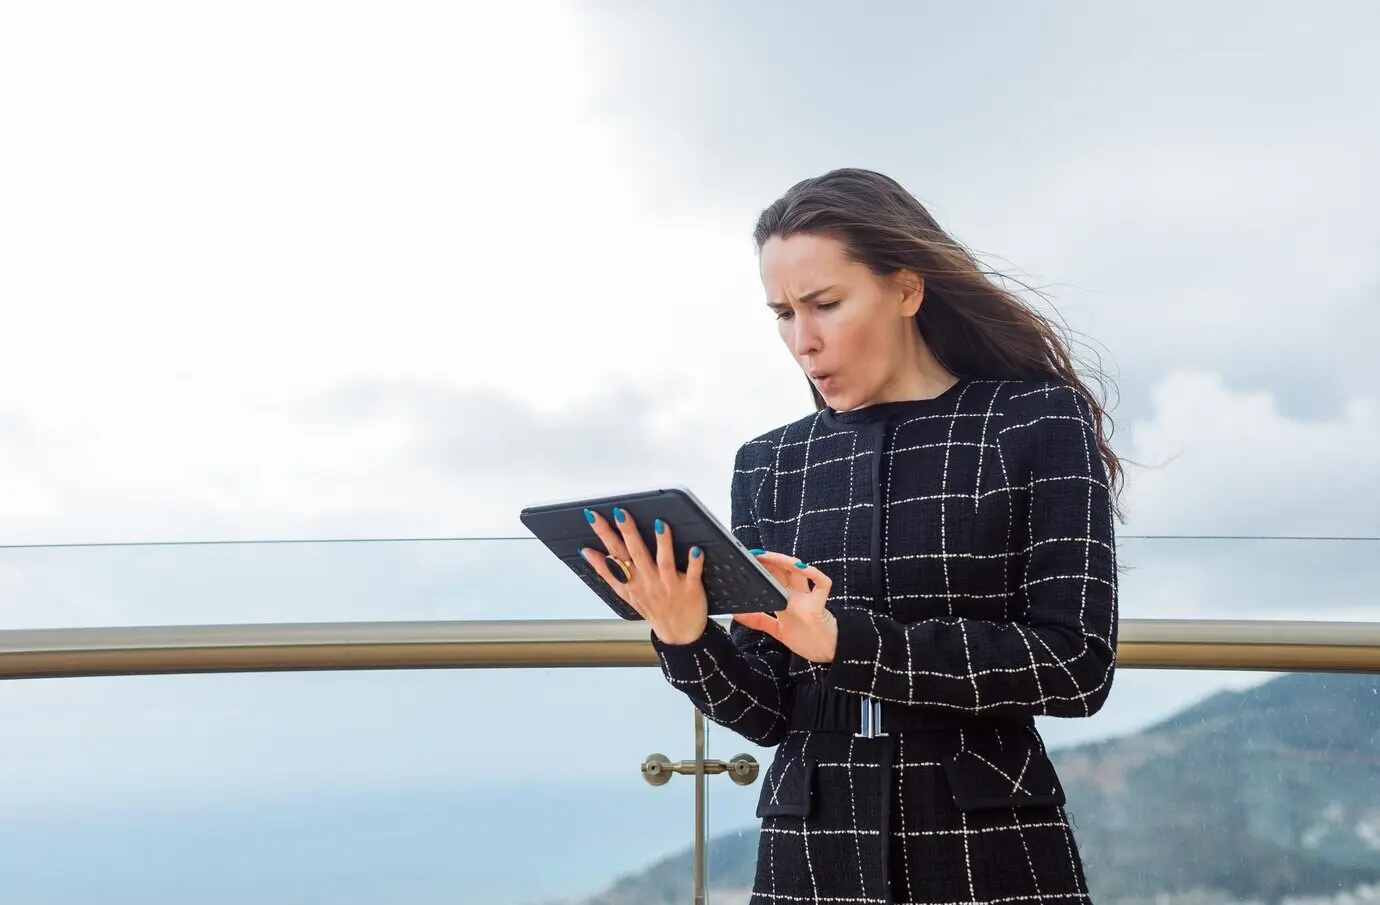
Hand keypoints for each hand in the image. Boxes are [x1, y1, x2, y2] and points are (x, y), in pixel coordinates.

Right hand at [580, 507, 708, 645]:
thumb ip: (606, 572)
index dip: (604, 535)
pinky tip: (696, 550)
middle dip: (628, 533)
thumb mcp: (624, 593)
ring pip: (664, 562)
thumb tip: (586, 552)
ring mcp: (669, 584)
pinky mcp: (690, 588)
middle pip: (636, 554)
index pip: (614, 553)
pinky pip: (693, 574)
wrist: (679, 634)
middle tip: (620, 513)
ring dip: (662, 544)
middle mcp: (649, 580)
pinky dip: (694, 563)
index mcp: (632, 580)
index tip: (594, 517)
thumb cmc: (652, 609)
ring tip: (659, 524)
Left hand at [733, 551, 836, 662]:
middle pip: (783, 571)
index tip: (747, 562)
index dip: (762, 568)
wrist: (828, 653)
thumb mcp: (777, 630)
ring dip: (784, 561)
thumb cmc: (808, 639)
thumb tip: (737, 614)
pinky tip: (800, 567)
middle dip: (768, 561)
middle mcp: (797, 595)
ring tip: (768, 557)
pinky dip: (812, 573)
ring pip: (798, 571)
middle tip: (753, 554)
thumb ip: (759, 621)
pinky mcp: (819, 605)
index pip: (773, 578)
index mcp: (787, 599)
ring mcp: (808, 598)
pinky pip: (821, 583)